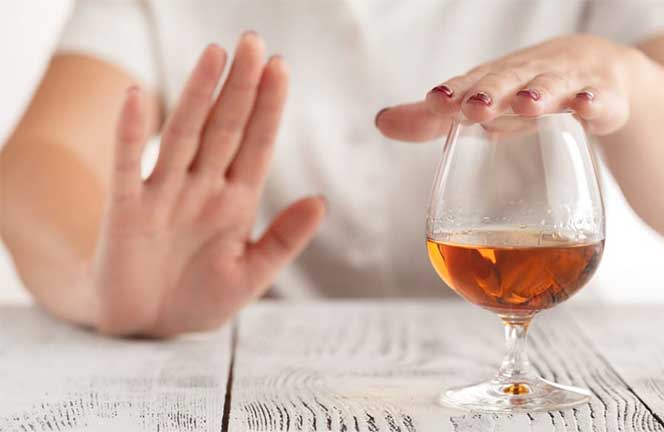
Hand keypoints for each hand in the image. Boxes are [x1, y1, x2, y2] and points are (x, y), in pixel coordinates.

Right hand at [94, 33, 324, 335]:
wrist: (147, 327)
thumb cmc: (200, 298)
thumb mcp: (251, 275)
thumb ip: (284, 240)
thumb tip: (320, 201)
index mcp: (236, 202)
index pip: (257, 145)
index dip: (269, 107)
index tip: (281, 67)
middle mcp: (202, 188)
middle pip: (225, 128)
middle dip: (241, 88)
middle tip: (254, 42)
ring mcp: (164, 196)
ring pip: (184, 136)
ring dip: (198, 96)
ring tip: (214, 55)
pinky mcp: (126, 211)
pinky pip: (127, 166)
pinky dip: (130, 133)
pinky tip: (137, 96)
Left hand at [376, 34, 643, 139]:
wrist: (594, 71)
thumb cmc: (523, 92)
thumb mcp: (482, 106)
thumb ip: (433, 120)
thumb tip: (381, 121)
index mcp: (494, 80)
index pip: (469, 84)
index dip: (453, 93)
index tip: (435, 101)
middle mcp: (526, 76)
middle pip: (507, 80)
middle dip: (491, 92)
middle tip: (475, 107)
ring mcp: (566, 83)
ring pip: (553, 86)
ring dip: (540, 94)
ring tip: (528, 105)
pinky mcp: (602, 97)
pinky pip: (600, 100)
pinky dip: (595, 103)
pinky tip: (588, 108)